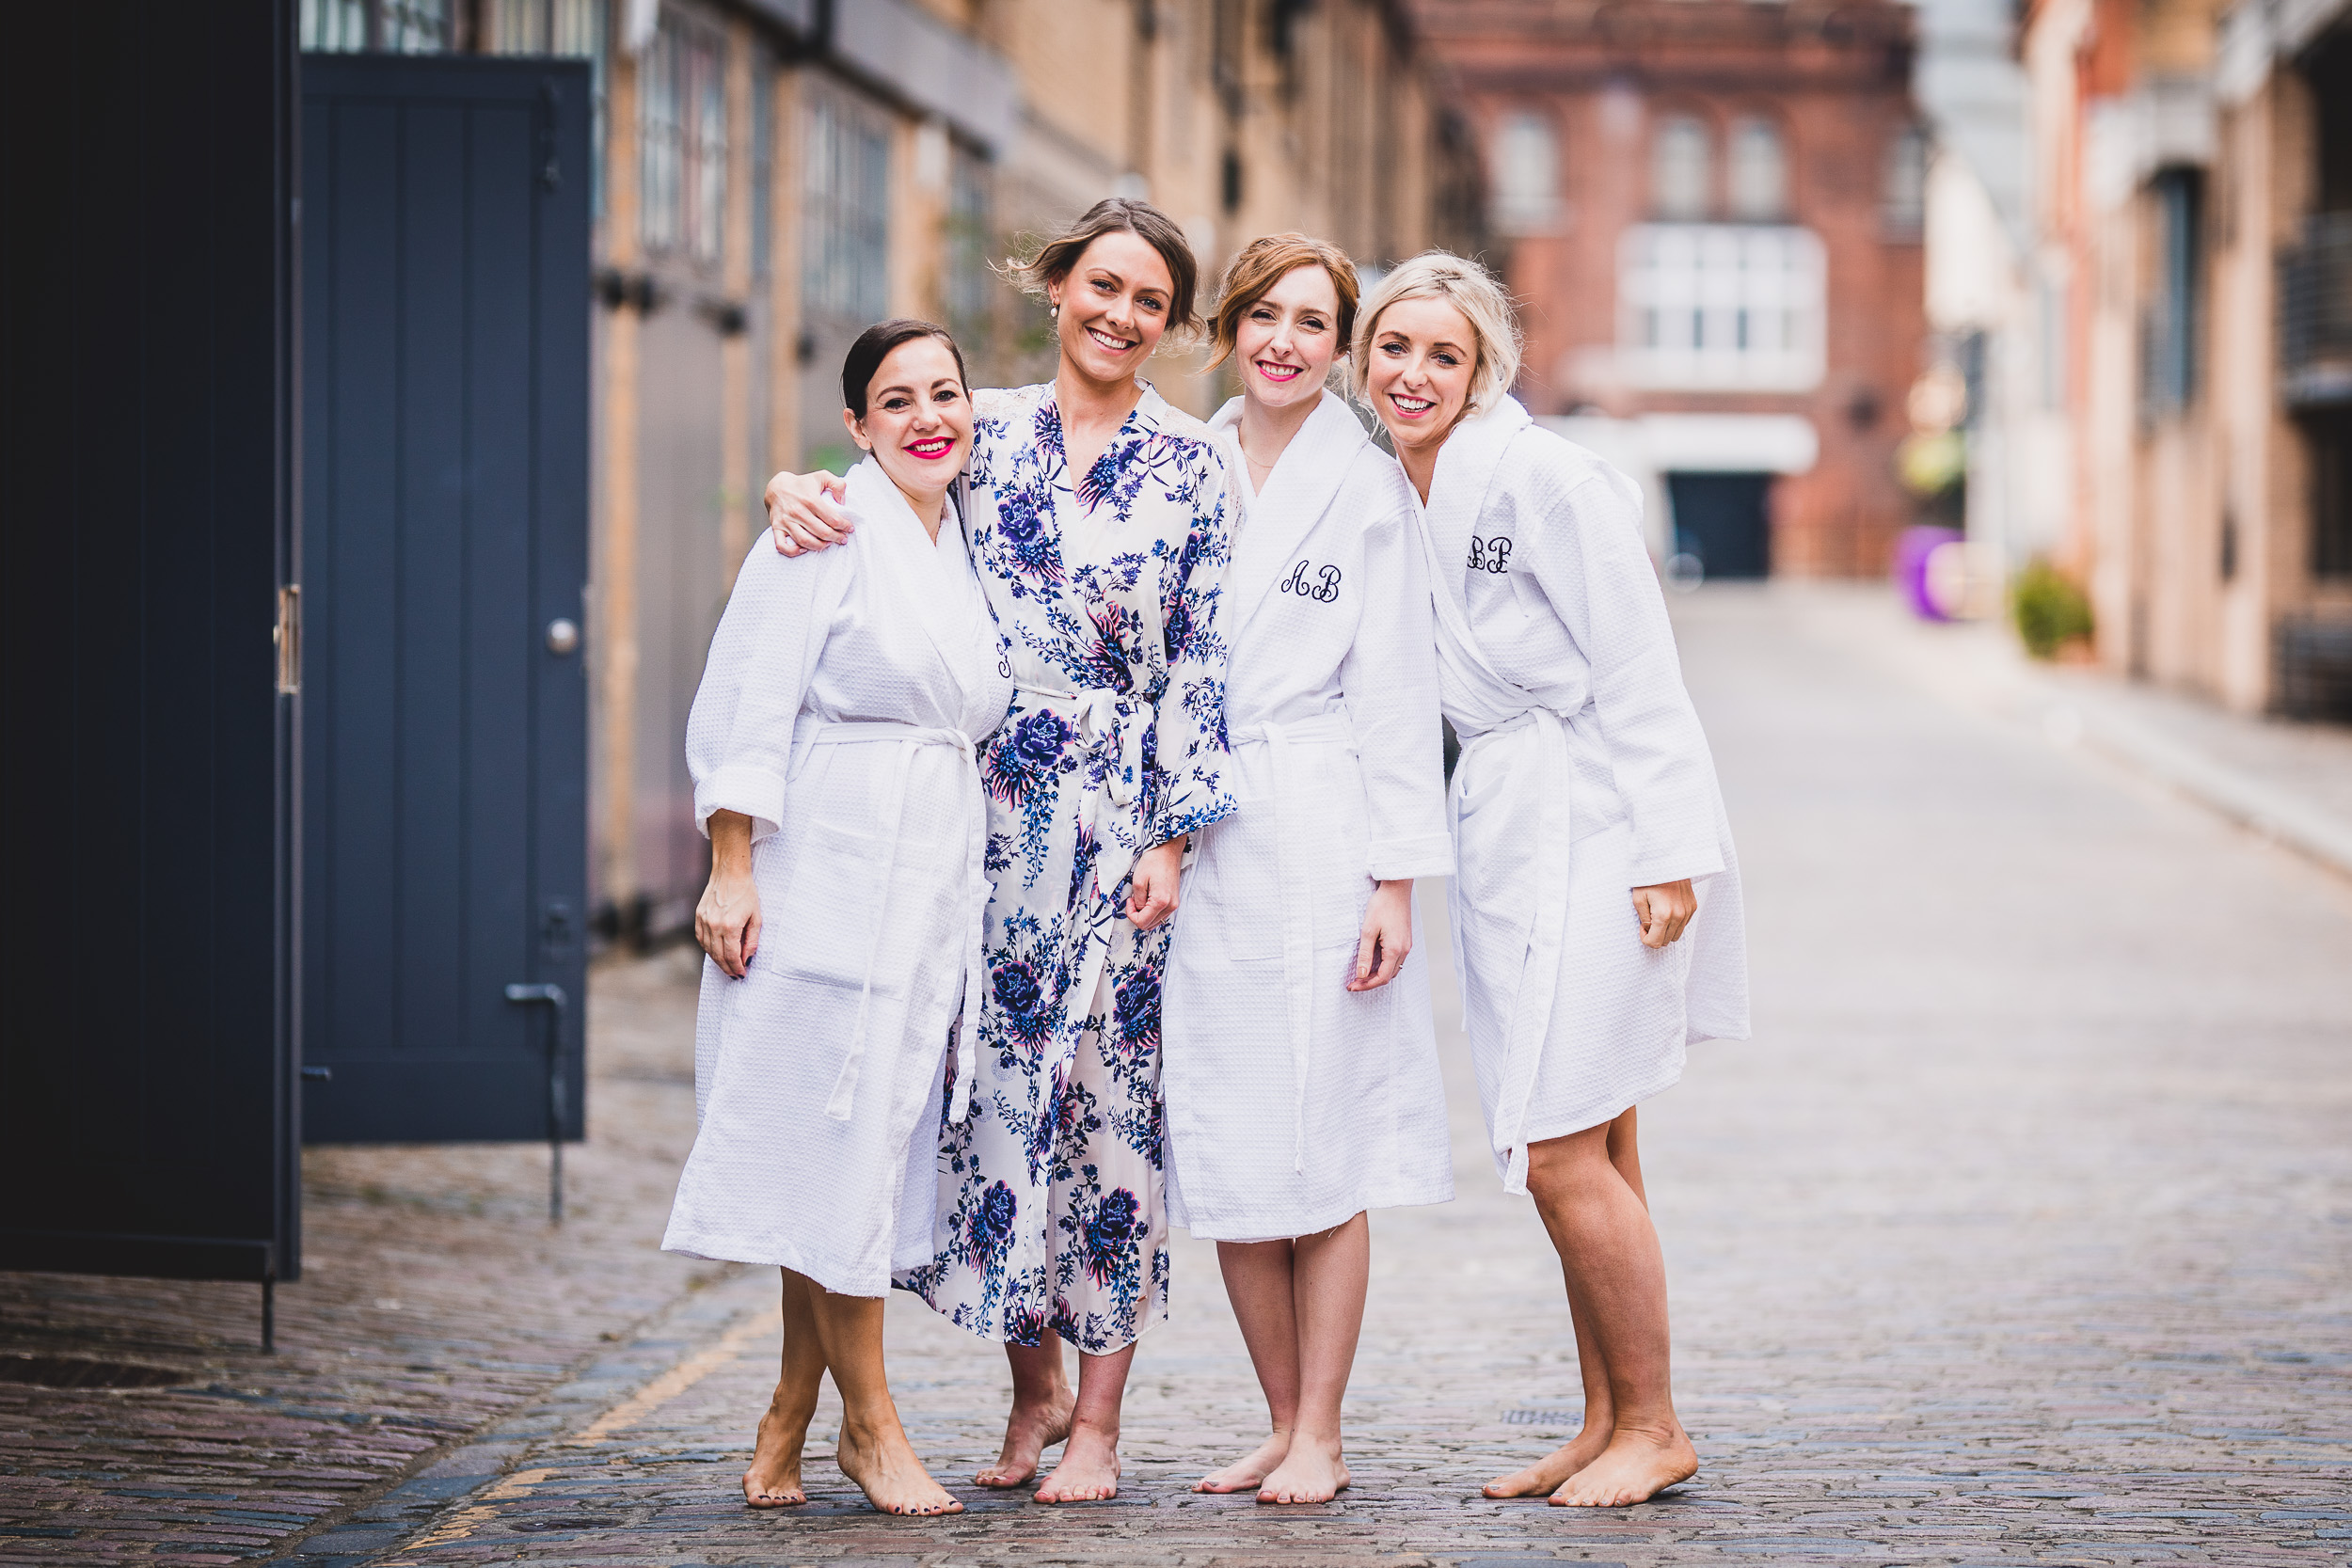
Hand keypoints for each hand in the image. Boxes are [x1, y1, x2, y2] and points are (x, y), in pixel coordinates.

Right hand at [695, 811, 761, 976]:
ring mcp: (704, 921)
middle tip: (735, 975)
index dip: (737, 968)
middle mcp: (714, 925)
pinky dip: (708, 949)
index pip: (732, 956)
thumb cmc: (746, 893)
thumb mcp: (756, 918)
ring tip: (727, 966)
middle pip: (719, 956)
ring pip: (708, 950)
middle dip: (728, 968)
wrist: (730, 873)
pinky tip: (716, 952)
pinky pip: (701, 939)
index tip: (742, 974)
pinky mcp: (698, 916)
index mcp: (730, 926)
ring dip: (718, 961)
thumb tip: (747, 959)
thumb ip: (752, 941)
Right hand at [763, 469, 852, 554]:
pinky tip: (805, 549)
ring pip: (805, 541)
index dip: (844, 526)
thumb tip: (842, 502)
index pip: (833, 519)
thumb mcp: (821, 476)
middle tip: (843, 539)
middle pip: (822, 532)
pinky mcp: (776, 528)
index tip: (849, 528)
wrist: (776, 486)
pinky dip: (794, 551)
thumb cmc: (803, 484)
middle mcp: (798, 511)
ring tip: (828, 544)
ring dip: (820, 546)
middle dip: (836, 538)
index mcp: (811, 500)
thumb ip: (837, 484)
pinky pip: (782, 546)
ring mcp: (786, 521)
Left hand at [1125, 838, 1185, 929]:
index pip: (1142, 922)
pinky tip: (1147, 900)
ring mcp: (1174, 904)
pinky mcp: (1174, 901)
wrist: (1168, 851)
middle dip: (1137, 916)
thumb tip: (1138, 910)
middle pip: (1149, 925)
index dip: (1131, 915)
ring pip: (1155, 922)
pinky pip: (1161, 915)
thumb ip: (1137, 901)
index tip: (1129, 901)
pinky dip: (1151, 912)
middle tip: (1133, 900)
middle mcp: (1170, 906)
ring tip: (1140, 899)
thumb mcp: (1138, 881)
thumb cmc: (1153, 862)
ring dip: (1145, 915)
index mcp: (1161, 902)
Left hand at [1347, 879, 1413, 991]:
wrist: (1396, 890)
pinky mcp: (1405, 940)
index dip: (1366, 985)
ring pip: (1392, 969)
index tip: (1352, 985)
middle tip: (1354, 982)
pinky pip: (1395, 960)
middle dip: (1370, 982)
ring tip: (1361, 974)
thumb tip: (1361, 974)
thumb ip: (1365, 954)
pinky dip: (1383, 965)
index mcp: (1394, 950)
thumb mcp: (1368, 931)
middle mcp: (1404, 950)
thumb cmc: (1382, 906)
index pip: (1381, 978)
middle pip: (1387, 976)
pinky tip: (1372, 961)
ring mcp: (1406, 945)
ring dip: (1377, 974)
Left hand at [1631, 879, 1696, 947]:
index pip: (1655, 943)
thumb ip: (1643, 919)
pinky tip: (1667, 910)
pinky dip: (1674, 923)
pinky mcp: (1693, 906)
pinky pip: (1683, 925)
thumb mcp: (1638, 899)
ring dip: (1665, 930)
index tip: (1642, 927)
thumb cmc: (1649, 878)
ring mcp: (1688, 911)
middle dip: (1655, 934)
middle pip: (1666, 941)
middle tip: (1648, 920)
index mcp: (1664, 915)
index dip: (1645, 938)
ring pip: (1676, 935)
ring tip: (1657, 915)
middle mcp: (1679, 915)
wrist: (1666, 861)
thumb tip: (1649, 930)